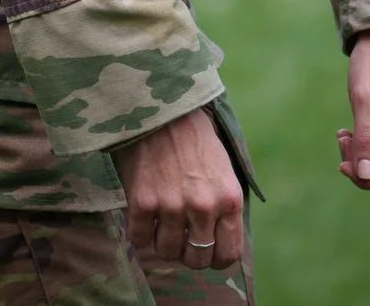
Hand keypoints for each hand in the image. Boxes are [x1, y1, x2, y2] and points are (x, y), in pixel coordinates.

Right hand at [115, 108, 244, 271]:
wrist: (160, 108)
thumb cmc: (193, 136)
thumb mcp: (222, 168)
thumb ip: (222, 204)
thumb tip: (216, 237)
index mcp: (229, 199)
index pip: (229, 254)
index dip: (216, 257)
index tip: (205, 249)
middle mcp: (204, 207)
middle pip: (197, 260)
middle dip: (189, 253)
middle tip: (181, 238)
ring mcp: (172, 206)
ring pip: (168, 253)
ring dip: (163, 243)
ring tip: (161, 224)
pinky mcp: (142, 202)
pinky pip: (140, 240)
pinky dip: (139, 233)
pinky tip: (143, 217)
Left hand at [339, 29, 369, 191]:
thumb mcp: (365, 100)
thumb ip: (366, 139)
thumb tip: (365, 175)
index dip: (367, 179)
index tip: (342, 163)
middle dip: (361, 164)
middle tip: (341, 140)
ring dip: (361, 153)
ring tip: (343, 134)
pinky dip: (366, 142)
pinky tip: (350, 131)